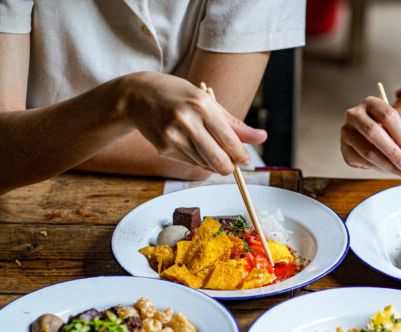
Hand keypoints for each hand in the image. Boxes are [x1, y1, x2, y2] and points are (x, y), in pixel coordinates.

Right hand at [121, 72, 266, 175]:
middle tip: (232, 164)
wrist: (138, 96)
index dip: (241, 155)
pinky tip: (194, 147)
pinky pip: (190, 163)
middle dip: (229, 167)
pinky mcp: (163, 149)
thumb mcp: (208, 102)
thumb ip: (234, 123)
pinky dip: (198, 161)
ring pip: (205, 164)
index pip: (229, 140)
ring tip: (209, 148)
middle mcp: (187, 121)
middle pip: (219, 160)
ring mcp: (173, 137)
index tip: (245, 160)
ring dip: (213, 163)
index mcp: (202, 105)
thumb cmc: (178, 96)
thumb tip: (261, 137)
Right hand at [341, 96, 400, 175]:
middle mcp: (354, 115)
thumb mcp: (397, 127)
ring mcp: (346, 132)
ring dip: (386, 164)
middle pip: (373, 132)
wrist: (369, 138)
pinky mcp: (344, 149)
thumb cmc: (386, 130)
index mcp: (370, 103)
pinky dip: (377, 168)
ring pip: (367, 151)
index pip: (387, 116)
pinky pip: (362, 161)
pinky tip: (387, 169)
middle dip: (392, 152)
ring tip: (400, 171)